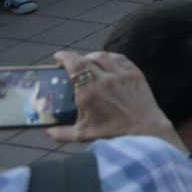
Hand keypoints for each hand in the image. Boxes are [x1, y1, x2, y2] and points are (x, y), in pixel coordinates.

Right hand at [46, 51, 182, 150]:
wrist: (144, 130)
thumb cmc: (113, 133)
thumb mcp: (82, 135)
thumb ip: (61, 133)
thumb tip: (47, 131)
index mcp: (89, 92)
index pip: (74, 65)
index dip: (64, 57)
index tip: (57, 57)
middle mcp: (105, 80)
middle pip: (86, 59)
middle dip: (75, 57)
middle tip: (69, 61)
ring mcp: (122, 75)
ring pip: (103, 56)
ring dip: (92, 56)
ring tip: (87, 61)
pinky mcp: (135, 74)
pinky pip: (120, 58)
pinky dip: (110, 57)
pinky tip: (106, 62)